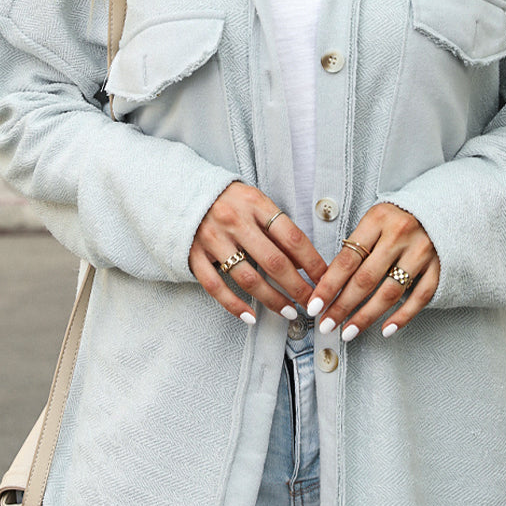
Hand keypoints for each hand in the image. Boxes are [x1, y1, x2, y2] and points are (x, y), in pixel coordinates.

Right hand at [189, 182, 327, 326]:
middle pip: (274, 261)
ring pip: (248, 278)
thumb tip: (304, 262)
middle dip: (298, 287)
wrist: (180, 189)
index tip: (325, 280)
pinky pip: (215, 287)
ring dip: (272, 299)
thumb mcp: (255, 201)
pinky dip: (234, 305)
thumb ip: (277, 226)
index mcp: (255, 203)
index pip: (292, 237)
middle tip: (313, 303)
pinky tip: (251, 316)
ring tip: (290, 312)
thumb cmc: (227, 198)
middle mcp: (234, 221)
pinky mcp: (193, 254)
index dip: (312, 262)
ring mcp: (212, 239)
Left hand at [307, 203, 438, 341]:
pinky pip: (420, 297)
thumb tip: (330, 283)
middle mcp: (400, 235)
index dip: (328, 286)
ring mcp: (421, 252)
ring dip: (366, 316)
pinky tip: (386, 329)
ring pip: (390, 292)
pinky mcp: (439, 266)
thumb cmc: (399, 218)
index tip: (314, 305)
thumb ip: (356, 246)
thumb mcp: (374, 220)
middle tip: (327, 323)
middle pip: (365, 279)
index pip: (347, 259)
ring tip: (349, 331)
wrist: (440, 209)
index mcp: (378, 220)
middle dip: (342, 306)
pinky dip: (402, 316)